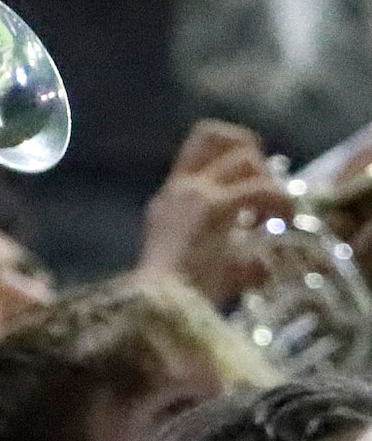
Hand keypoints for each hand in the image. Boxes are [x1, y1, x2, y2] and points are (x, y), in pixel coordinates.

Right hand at [136, 118, 290, 306]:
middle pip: (220, 135)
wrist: (160, 305)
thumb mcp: (201, 265)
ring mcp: (195, 194)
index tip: (251, 175)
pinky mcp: (214, 207)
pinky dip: (280, 203)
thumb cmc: (177, 296)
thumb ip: (230, 255)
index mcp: (170, 198)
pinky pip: (262, 189)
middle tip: (264, 191)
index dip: (232, 147)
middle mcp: (180, 187)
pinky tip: (280, 223)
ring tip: (273, 217)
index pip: (198, 145)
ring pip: (246, 159)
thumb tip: (261, 266)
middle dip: (254, 155)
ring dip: (269, 183)